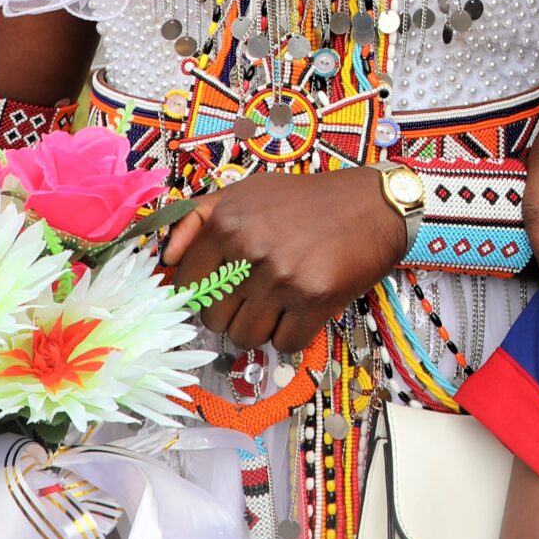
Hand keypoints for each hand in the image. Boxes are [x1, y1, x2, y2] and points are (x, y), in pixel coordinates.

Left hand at [159, 166, 406, 354]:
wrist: (373, 204)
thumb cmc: (305, 201)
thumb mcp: (246, 194)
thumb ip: (197, 218)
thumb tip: (166, 259)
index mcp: (226, 223)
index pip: (187, 287)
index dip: (203, 294)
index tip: (224, 289)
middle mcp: (249, 250)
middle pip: (214, 319)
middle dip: (233, 314)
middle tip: (258, 295)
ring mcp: (282, 276)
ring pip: (246, 337)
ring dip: (262, 328)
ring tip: (281, 302)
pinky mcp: (314, 298)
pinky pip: (285, 344)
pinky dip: (293, 335)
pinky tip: (304, 310)